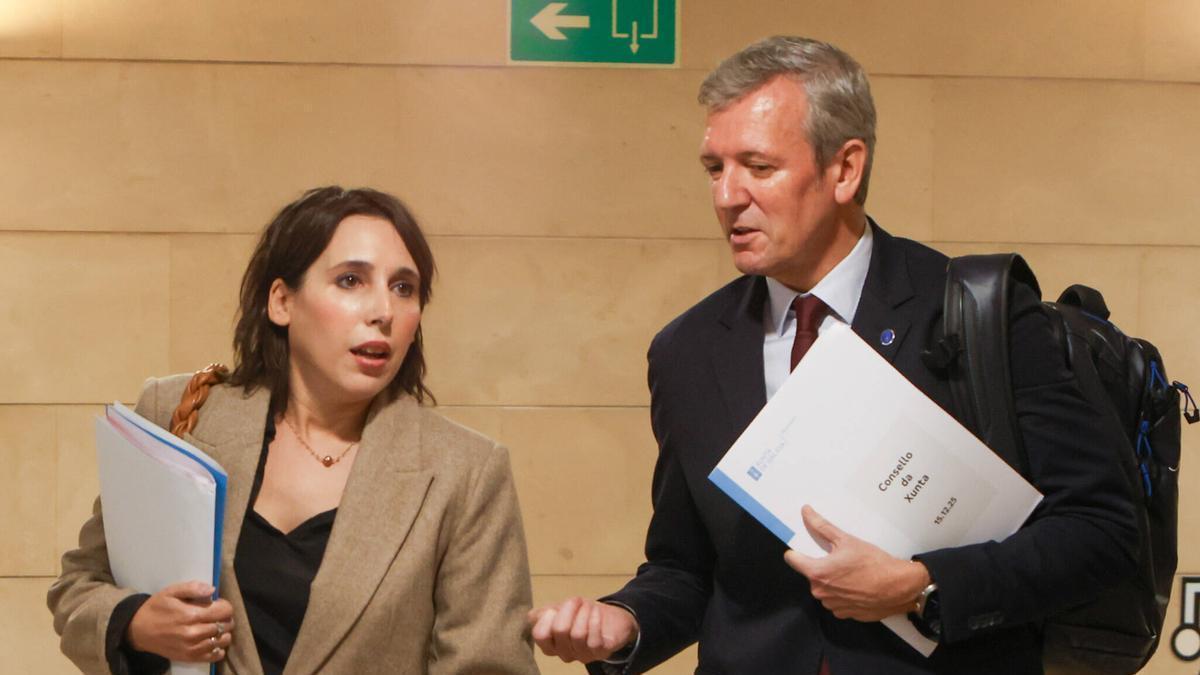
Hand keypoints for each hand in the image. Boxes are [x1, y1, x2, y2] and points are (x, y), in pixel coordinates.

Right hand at [127, 581, 234, 662]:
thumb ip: (193, 588)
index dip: (225, 606)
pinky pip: (214, 656)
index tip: (218, 604)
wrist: (138, 630)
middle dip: (225, 618)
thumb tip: (212, 590)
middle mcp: (194, 634)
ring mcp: (192, 648)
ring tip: (215, 627)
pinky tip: (212, 641)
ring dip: (223, 633)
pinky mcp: (189, 658)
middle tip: (217, 615)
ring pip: (222, 641)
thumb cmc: (156, 608)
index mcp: (191, 615)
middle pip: (225, 625)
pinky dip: (218, 649)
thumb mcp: (171, 592)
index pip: (224, 611)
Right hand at [528, 597, 637, 663]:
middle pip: (560, 630)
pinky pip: (594, 639)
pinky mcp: (600, 653)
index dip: (546, 618)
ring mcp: (583, 655)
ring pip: (578, 634)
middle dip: (568, 609)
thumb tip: (532, 616)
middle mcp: (564, 653)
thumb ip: (543, 613)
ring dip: (583, 613)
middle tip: (575, 600)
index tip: (554, 609)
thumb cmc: (580, 614)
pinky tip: (596, 612)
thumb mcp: (559, 609)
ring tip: (587, 605)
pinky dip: (594, 621)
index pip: (540, 635)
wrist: (609, 618)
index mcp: (550, 644)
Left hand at [783, 505, 930, 621]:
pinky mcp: (845, 614)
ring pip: (825, 588)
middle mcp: (821, 593)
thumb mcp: (846, 540)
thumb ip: (821, 527)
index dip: (797, 552)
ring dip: (833, 581)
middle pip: (812, 574)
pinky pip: (837, 601)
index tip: (802, 548)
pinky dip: (844, 593)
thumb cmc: (873, 563)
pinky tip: (858, 586)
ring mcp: (833, 606)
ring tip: (852, 573)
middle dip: (822, 566)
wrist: (899, 587)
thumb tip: (806, 512)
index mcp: (817, 573)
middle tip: (841, 559)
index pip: (793, 561)